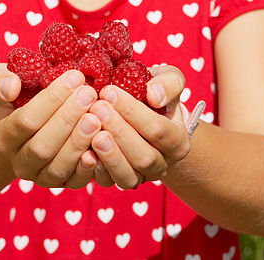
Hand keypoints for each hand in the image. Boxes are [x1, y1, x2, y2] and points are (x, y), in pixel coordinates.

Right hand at [0, 64, 100, 187]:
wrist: (31, 122)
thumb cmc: (20, 94)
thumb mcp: (1, 81)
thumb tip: (11, 88)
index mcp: (4, 136)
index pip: (26, 120)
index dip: (52, 99)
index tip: (75, 77)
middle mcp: (19, 161)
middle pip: (42, 147)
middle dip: (67, 119)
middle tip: (88, 94)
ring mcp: (40, 176)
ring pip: (58, 168)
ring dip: (78, 142)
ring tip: (96, 116)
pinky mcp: (62, 184)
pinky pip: (75, 182)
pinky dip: (88, 167)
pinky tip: (100, 144)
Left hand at [88, 65, 190, 188]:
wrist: (144, 112)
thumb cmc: (154, 92)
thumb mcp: (169, 80)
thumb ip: (168, 84)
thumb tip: (154, 95)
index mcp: (178, 140)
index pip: (157, 129)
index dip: (132, 111)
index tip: (109, 91)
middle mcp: (163, 163)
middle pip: (143, 156)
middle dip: (118, 131)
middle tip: (97, 108)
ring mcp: (142, 176)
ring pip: (128, 176)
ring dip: (109, 154)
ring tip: (93, 132)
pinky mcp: (120, 180)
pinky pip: (109, 182)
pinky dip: (96, 170)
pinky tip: (85, 152)